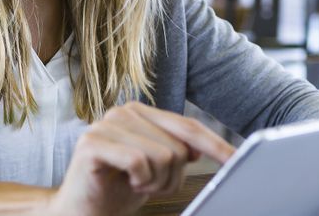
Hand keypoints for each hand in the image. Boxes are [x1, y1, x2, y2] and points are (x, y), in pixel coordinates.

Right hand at [50, 102, 234, 215]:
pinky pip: (140, 163)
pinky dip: (139, 181)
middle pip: (178, 146)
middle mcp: (123, 112)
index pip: (187, 126)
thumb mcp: (156, 169)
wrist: (83, 209)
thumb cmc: (119, 188)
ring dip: (155, 182)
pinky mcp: (93, 143)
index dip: (214, 145)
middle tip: (148, 184)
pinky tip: (125, 182)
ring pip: (163, 156)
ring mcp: (106, 125)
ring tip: (136, 184)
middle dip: (170, 177)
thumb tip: (199, 147)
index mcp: (139, 113)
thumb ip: (175, 151)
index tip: (236, 159)